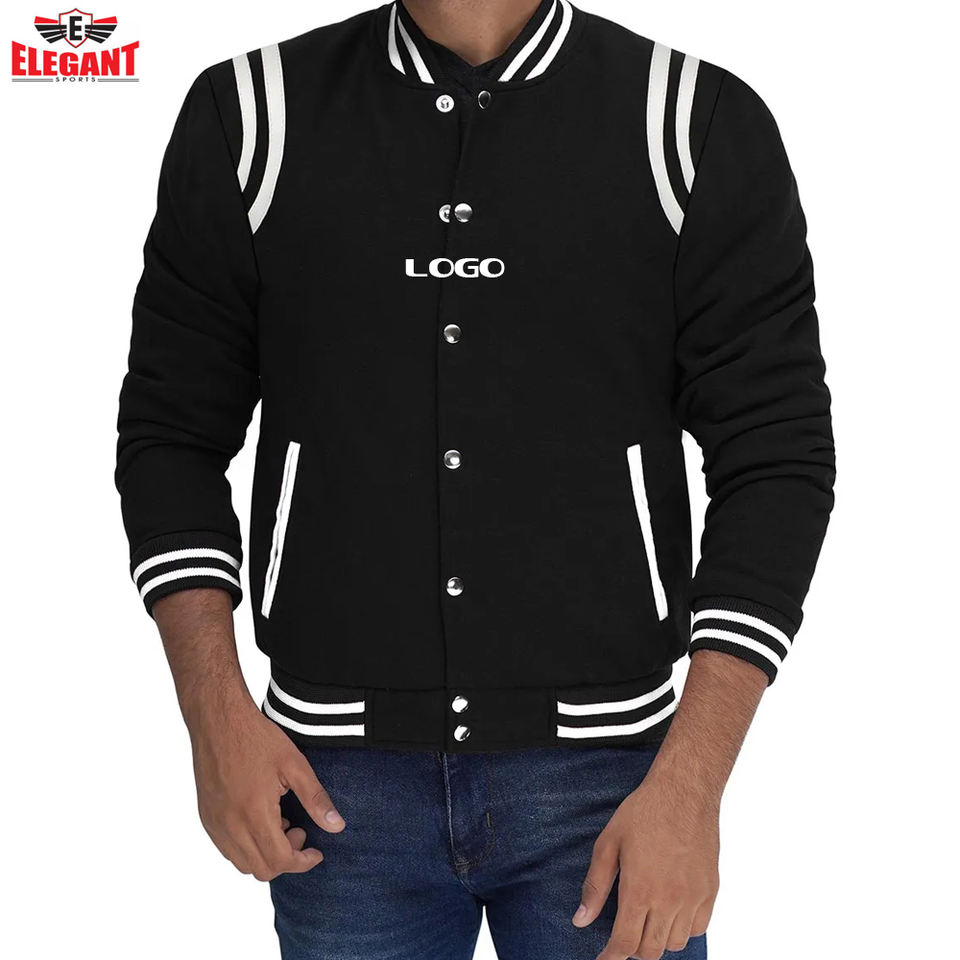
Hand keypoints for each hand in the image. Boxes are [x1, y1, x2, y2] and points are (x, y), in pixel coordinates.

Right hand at [188, 693, 344, 880]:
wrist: (218, 720)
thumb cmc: (256, 738)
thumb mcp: (294, 765)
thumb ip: (315, 799)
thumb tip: (337, 826)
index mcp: (254, 813)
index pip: (279, 861)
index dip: (303, 862)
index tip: (316, 851)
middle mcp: (230, 826)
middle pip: (261, 869)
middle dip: (286, 858)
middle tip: (299, 829)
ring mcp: (215, 824)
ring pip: (242, 863)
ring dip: (266, 854)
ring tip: (280, 822)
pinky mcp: (206, 817)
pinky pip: (227, 849)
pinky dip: (247, 846)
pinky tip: (260, 818)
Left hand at [574, 774, 719, 959]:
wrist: (684, 791)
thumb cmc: (644, 812)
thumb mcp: (608, 843)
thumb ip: (595, 885)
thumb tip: (580, 920)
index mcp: (640, 890)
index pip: (625, 944)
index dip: (611, 957)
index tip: (604, 958)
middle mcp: (669, 900)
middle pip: (650, 951)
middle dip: (632, 950)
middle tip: (623, 935)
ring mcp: (693, 897)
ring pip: (674, 943)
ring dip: (657, 940)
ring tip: (646, 921)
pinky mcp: (710, 890)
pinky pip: (698, 928)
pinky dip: (683, 929)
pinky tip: (671, 912)